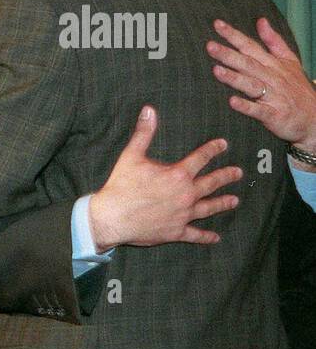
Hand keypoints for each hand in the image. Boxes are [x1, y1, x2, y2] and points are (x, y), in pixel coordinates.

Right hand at [88, 106, 241, 251]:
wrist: (111, 218)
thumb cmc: (120, 186)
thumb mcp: (131, 156)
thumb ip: (143, 133)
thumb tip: (149, 110)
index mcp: (177, 175)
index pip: (201, 158)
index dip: (213, 149)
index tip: (223, 144)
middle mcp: (186, 194)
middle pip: (212, 183)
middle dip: (226, 176)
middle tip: (238, 173)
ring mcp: (183, 214)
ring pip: (208, 207)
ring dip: (223, 203)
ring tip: (234, 201)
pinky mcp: (176, 231)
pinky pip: (195, 235)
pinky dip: (206, 237)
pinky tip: (215, 238)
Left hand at [207, 18, 315, 151]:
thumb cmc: (297, 88)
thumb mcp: (290, 61)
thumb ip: (274, 41)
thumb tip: (261, 20)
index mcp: (273, 64)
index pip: (251, 46)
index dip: (234, 35)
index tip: (217, 24)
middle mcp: (272, 77)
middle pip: (248, 64)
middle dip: (229, 55)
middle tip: (209, 46)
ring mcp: (274, 96)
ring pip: (252, 85)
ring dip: (235, 78)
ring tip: (216, 70)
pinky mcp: (275, 115)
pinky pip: (259, 110)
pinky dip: (246, 106)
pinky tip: (232, 101)